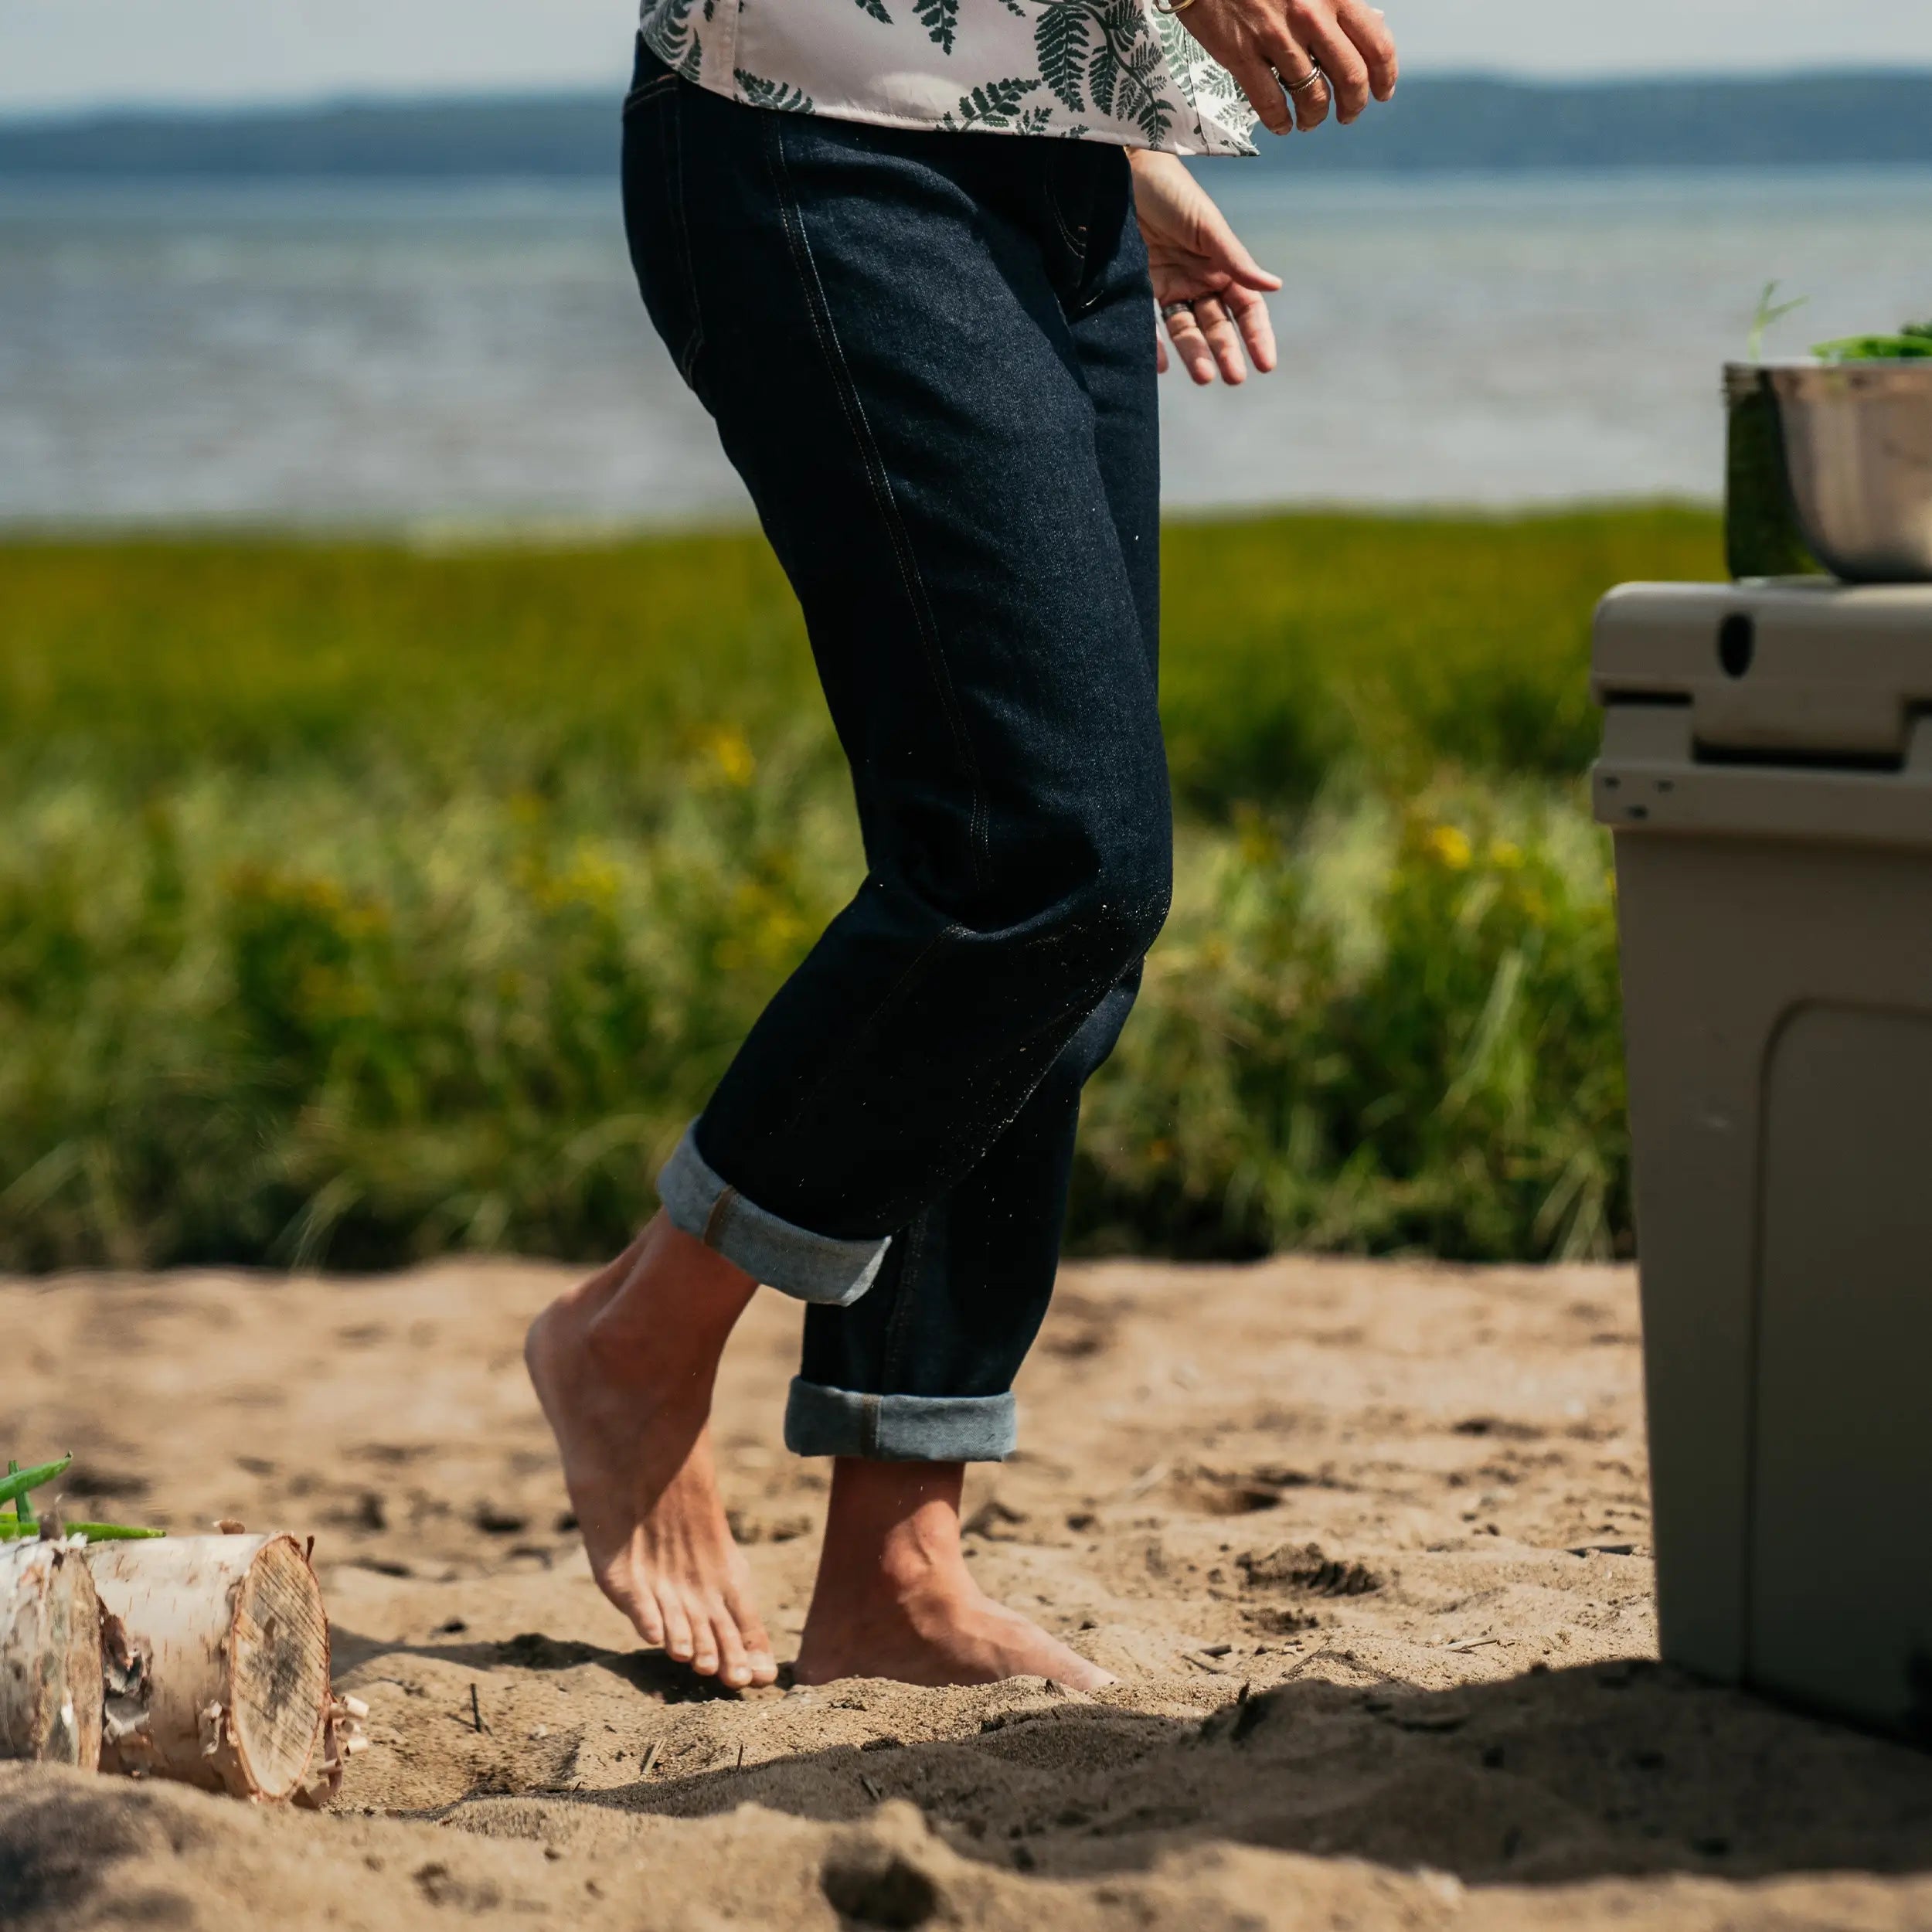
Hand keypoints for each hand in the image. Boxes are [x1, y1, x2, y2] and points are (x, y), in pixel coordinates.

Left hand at [1129, 150, 1279, 385]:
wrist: (1125, 173)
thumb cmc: (1172, 192)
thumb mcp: (1207, 226)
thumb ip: (1236, 259)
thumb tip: (1275, 287)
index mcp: (1222, 266)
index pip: (1246, 309)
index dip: (1256, 336)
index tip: (1266, 364)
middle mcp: (1199, 282)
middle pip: (1217, 326)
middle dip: (1227, 352)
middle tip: (1233, 378)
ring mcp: (1170, 287)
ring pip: (1187, 330)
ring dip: (1197, 355)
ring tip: (1205, 378)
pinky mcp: (1139, 289)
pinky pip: (1149, 325)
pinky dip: (1155, 347)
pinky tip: (1162, 366)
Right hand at [1176, 0, 1396, 136]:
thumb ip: (1337, 1)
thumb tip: (1367, 28)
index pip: (1376, 44)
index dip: (1385, 76)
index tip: (1382, 92)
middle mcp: (1311, 17)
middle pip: (1350, 78)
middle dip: (1354, 105)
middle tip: (1348, 114)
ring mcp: (1275, 38)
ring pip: (1312, 97)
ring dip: (1315, 117)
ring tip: (1310, 121)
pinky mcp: (1241, 54)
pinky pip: (1269, 103)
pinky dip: (1279, 122)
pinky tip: (1281, 125)